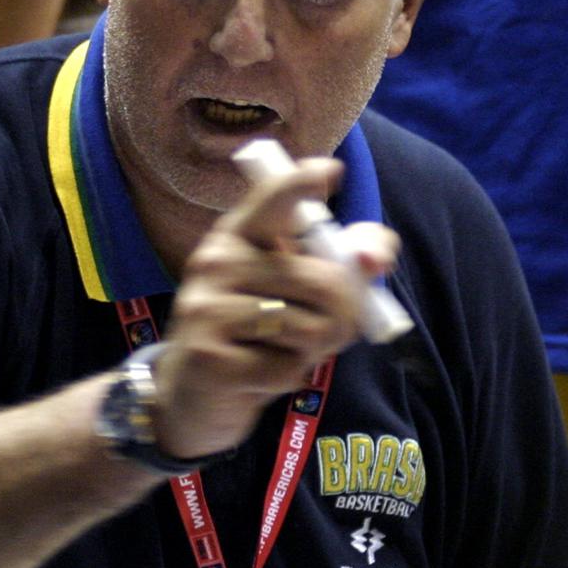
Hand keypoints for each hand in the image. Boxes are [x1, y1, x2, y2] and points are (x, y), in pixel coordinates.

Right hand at [155, 157, 398, 459]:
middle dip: (345, 316)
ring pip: (310, 327)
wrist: (192, 396)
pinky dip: (288, 378)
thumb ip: (347, 265)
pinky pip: (285, 368)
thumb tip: (375, 258)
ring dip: (314, 350)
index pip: (271, 199)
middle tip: (330, 332)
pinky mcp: (208, 356)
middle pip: (324, 281)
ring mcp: (206, 308)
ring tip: (284, 352)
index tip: (331, 172)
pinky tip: (259, 376)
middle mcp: (216, 261)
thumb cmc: (258, 335)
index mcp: (238, 235)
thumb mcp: (299, 295)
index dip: (301, 184)